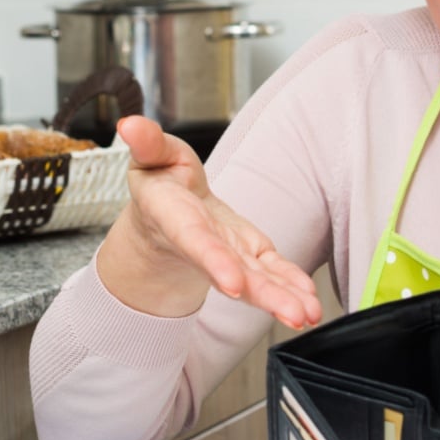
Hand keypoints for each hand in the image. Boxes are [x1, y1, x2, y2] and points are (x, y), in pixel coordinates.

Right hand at [96, 116, 321, 327]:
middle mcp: (204, 246)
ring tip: (309, 314)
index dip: (213, 261)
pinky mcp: (250, 256)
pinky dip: (291, 285)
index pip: (195, 241)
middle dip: (263, 294)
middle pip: (234, 272)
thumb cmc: (161, 181)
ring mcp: (229, 255)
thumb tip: (129, 125)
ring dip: (283, 299)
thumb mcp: (151, 156)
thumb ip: (147, 143)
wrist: (167, 213)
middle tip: (292, 313)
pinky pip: (272, 272)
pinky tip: (310, 299)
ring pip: (257, 280)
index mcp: (175, 218)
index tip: (233, 284)